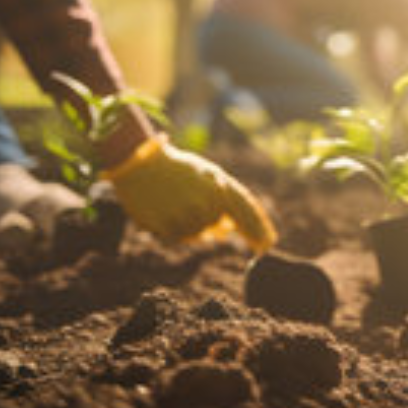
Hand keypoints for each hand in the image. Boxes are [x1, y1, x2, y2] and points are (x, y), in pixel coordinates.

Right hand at [101, 135, 277, 252]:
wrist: (139, 163)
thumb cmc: (178, 169)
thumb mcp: (205, 176)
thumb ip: (222, 199)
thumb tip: (227, 231)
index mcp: (219, 184)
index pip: (246, 211)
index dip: (259, 229)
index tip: (268, 244)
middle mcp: (207, 202)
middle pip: (221, 227)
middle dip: (224, 230)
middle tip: (235, 236)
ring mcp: (187, 215)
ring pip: (199, 234)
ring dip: (195, 226)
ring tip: (181, 206)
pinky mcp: (168, 226)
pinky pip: (180, 236)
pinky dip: (177, 228)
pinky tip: (170, 212)